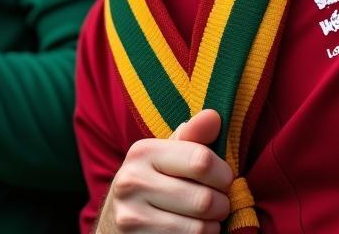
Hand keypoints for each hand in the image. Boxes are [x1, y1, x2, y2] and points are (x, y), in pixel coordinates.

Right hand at [98, 109, 232, 232]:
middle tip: (218, 204)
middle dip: (222, 205)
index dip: (223, 173)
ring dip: (212, 227)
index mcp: (142, 151)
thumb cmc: (152, 184)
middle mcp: (132, 182)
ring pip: (200, 228)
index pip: (201, 160)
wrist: (116, 224)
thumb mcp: (166, 157)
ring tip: (204, 219)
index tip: (223, 179)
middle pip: (204, 199)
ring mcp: (132, 218)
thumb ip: (192, 138)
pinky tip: (190, 232)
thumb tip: (214, 116)